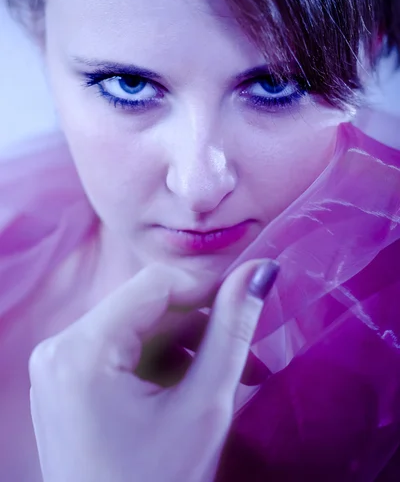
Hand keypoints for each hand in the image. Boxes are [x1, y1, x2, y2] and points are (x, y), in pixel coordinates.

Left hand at [29, 259, 277, 481]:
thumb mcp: (203, 407)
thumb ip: (231, 330)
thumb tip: (260, 271)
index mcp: (80, 350)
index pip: (155, 283)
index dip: (208, 284)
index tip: (252, 292)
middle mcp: (58, 348)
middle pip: (146, 307)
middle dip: (202, 323)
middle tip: (250, 346)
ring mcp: (59, 367)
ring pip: (138, 328)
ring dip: (187, 344)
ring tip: (234, 373)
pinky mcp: (68, 384)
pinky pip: (123, 352)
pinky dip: (162, 362)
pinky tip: (195, 385)